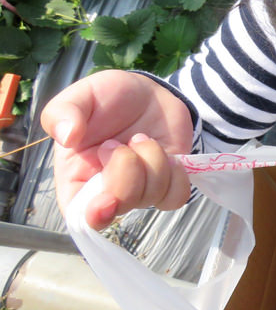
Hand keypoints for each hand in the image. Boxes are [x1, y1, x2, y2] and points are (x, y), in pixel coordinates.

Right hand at [40, 70, 194, 229]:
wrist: (147, 93)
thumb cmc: (107, 98)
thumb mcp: (80, 96)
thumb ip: (63, 112)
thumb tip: (66, 136)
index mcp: (76, 178)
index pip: (81, 217)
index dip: (95, 216)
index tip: (107, 200)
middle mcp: (108, 190)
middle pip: (120, 206)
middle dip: (126, 171)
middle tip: (117, 143)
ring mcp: (140, 188)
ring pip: (152, 197)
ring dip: (152, 161)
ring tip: (141, 138)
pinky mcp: (167, 182)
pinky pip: (177, 196)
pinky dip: (177, 175)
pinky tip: (169, 154)